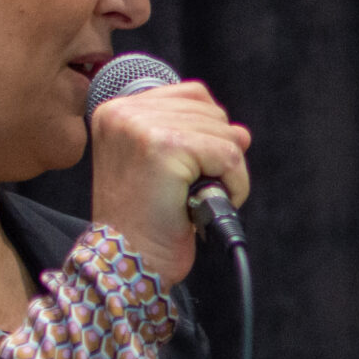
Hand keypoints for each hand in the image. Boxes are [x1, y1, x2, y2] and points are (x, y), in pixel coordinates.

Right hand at [87, 79, 250, 287]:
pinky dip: (234, 184)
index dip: (208, 133)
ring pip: (224, 133)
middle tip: (193, 191)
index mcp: (116, 111)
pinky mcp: (165, 147)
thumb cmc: (142, 223)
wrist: (127, 262)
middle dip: (218, 154)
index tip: (194, 169)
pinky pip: (228, 155)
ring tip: (196, 199)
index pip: (191, 95)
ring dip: (227, 173)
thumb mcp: (166, 170)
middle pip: (211, 110)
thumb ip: (198, 139)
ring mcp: (142, 126)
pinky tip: (208, 204)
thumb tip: (242, 133)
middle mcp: (124, 112)